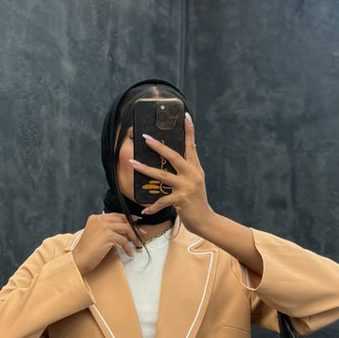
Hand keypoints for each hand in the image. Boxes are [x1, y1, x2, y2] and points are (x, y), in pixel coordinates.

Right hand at [72, 212, 145, 274]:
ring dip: (134, 237)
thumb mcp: (96, 236)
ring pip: (126, 228)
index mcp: (96, 218)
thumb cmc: (86, 252)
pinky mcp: (107, 236)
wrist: (79, 259)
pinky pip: (123, 240)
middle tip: (140, 234)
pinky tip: (129, 253)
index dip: (128, 219)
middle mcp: (99, 220)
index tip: (136, 223)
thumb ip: (107, 230)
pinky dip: (128, 248)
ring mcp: (103, 227)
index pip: (116, 215)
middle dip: (134, 227)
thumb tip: (123, 232)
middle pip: (123, 219)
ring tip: (137, 244)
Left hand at [129, 112, 212, 234]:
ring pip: (162, 175)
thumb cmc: (197, 202)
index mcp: (195, 168)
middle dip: (158, 146)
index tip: (185, 116)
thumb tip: (174, 160)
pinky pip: (161, 201)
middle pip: (173, 156)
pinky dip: (152, 207)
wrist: (205, 221)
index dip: (189, 131)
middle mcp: (192, 174)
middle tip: (146, 138)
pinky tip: (144, 210)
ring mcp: (186, 187)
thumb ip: (187, 171)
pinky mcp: (181, 199)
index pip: (191, 146)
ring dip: (145, 169)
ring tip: (132, 163)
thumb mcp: (195, 182)